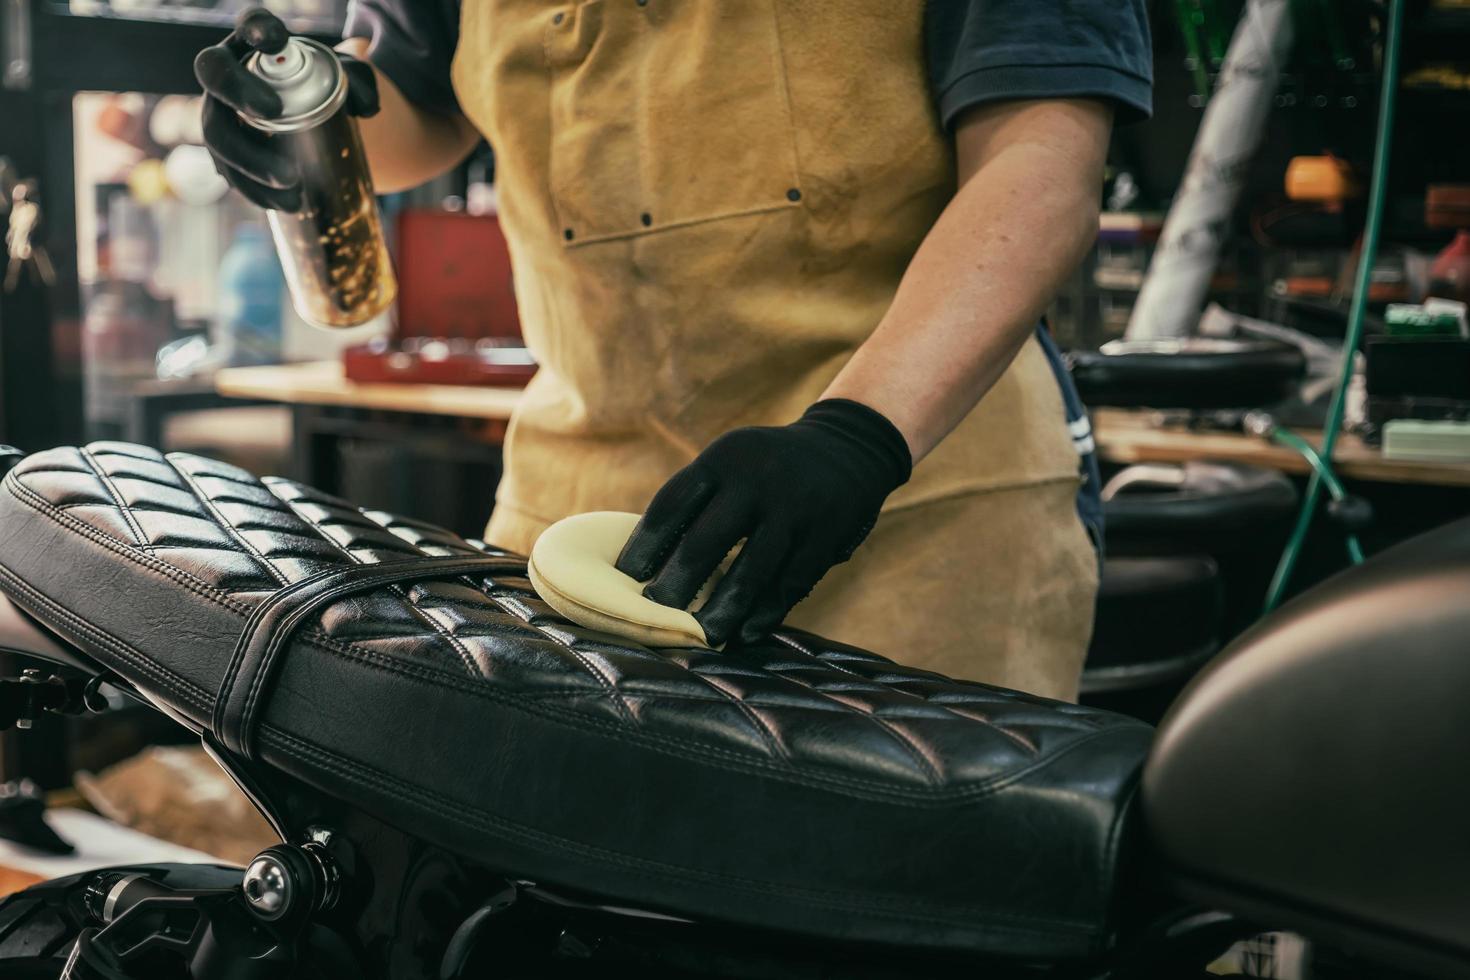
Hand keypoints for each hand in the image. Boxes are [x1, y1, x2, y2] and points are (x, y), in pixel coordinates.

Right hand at [194, 7, 378, 210]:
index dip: (256, 26)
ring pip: (216, 134)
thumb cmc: (325, 87)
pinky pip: (229, 173)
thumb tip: (366, 107)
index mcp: (258, 44)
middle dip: (238, 92)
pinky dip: (257, 192)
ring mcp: (220, 113)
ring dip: (249, 160)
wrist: (311, 119)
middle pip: (213, 74)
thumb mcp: (349, 79)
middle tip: (274, 112)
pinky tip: (287, 204)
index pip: (250, 23)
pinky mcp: (226, 153)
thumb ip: (362, 82)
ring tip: (293, 182)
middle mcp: (229, 73)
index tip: (277, 41)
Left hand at [615, 400, 911, 646]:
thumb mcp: (731, 461)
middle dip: (675, 587)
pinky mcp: (826, 535)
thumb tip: (642, 562)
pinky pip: (790, 584)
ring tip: (701, 638)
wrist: (847, 447)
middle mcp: (757, 480)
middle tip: (654, 618)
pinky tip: (746, 633)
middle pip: (705, 544)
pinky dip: (766, 613)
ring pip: (750, 573)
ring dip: (722, 612)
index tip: (624, 583)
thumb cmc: (767, 466)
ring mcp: (795, 508)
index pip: (671, 507)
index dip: (644, 548)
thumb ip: (696, 501)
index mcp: (722, 459)